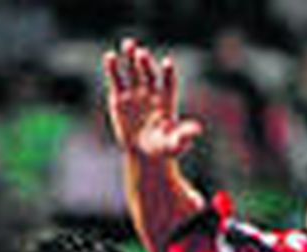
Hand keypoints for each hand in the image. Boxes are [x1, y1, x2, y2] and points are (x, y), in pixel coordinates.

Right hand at [103, 38, 203, 159]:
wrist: (144, 152)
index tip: (167, 63)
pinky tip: (109, 57)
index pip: (169, 83)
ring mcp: (136, 91)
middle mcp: (152, 90)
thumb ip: (184, 135)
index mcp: (167, 99)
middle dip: (146, 63)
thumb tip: (197, 130)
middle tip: (141, 53)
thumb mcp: (175, 144)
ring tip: (128, 44)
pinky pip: (117, 79)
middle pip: (150, 73)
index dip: (168, 73)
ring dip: (131, 57)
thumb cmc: (162, 147)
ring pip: (134, 71)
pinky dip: (113, 68)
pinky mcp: (120, 96)